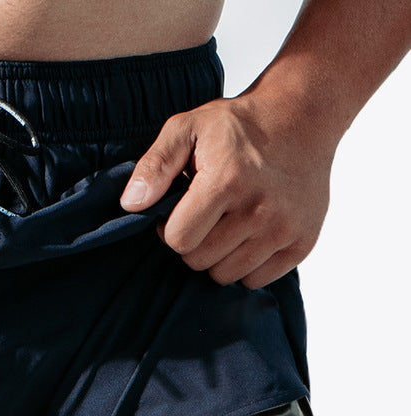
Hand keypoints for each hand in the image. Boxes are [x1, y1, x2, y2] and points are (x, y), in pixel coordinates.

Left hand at [119, 94, 336, 289]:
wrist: (302, 117)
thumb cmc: (238, 126)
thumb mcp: (186, 128)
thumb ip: (154, 166)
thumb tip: (131, 204)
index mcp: (227, 181)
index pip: (178, 240)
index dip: (170, 229)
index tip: (180, 211)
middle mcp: (259, 208)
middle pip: (199, 262)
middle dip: (193, 243)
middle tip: (205, 216)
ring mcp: (284, 228)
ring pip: (226, 276)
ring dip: (219, 257)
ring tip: (227, 224)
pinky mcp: (303, 242)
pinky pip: (257, 280)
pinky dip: (248, 265)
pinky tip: (250, 235)